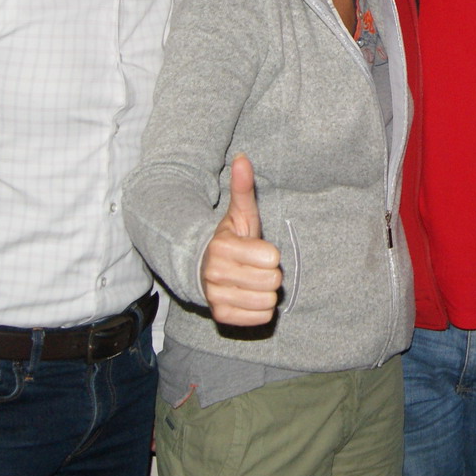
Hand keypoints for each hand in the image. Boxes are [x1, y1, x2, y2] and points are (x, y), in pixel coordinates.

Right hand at [200, 154, 281, 325]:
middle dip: (270, 273)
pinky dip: (260, 309)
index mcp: (223, 247)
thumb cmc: (231, 238)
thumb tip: (242, 157)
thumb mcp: (240, 213)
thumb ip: (243, 187)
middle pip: (272, 281)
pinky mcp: (221, 316)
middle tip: (256, 267)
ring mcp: (216, 297)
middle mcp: (215, 273)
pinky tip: (248, 296)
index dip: (271, 254)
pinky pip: (260, 318)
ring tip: (252, 280)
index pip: (272, 259)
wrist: (202, 268)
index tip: (258, 250)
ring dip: (265, 292)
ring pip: (267, 301)